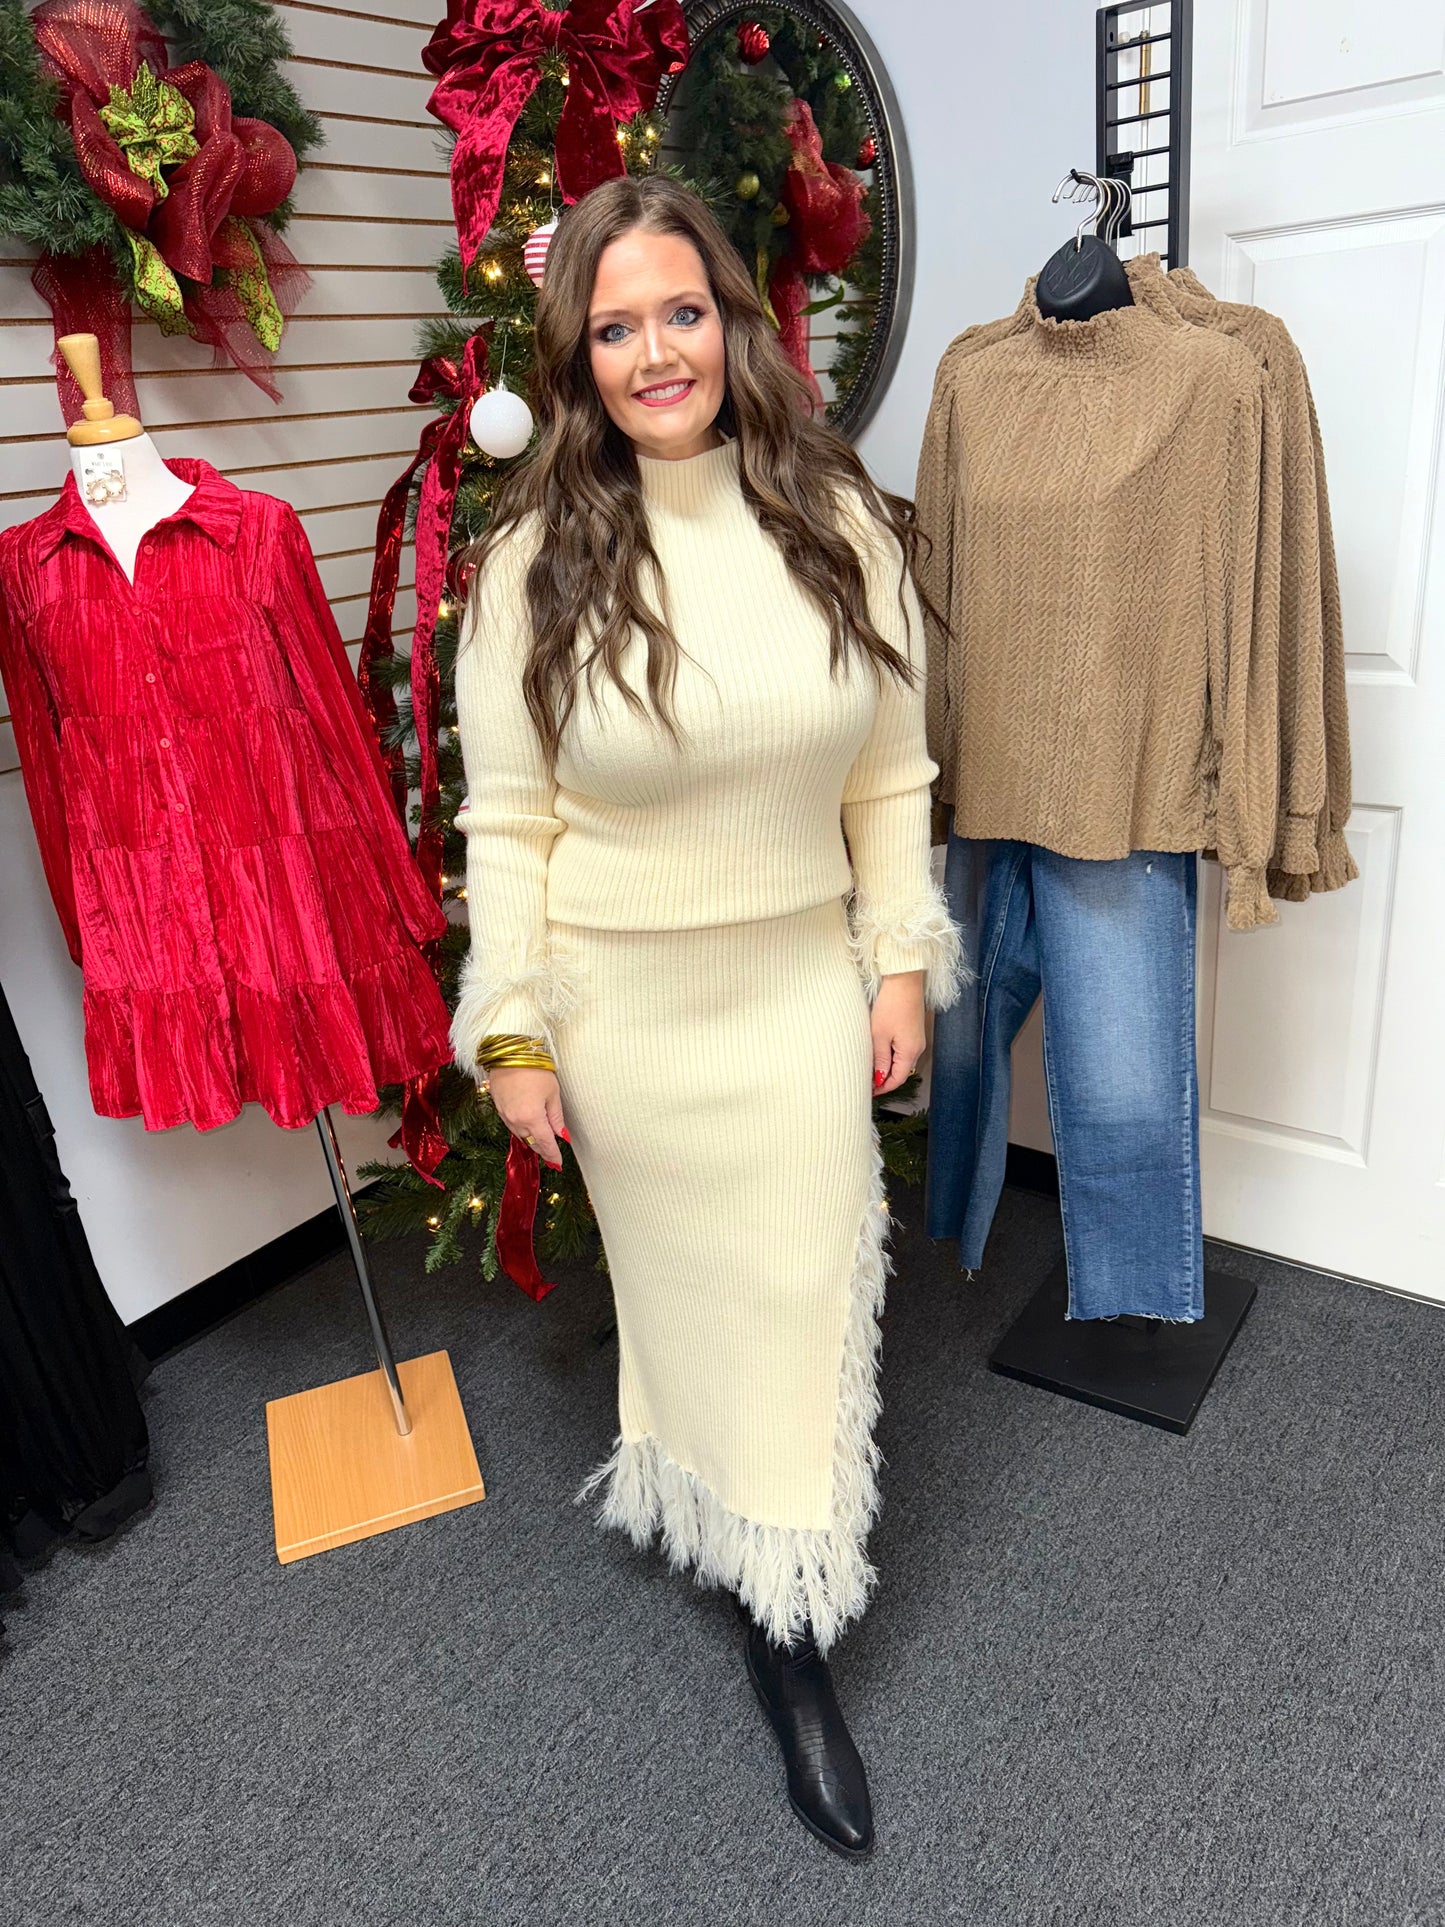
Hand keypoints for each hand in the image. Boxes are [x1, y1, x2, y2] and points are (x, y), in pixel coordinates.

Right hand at [486, 1066, 566, 1168]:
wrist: (508, 1054)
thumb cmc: (534, 1069)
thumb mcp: (552, 1093)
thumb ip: (556, 1117)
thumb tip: (562, 1135)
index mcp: (532, 1118)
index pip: (545, 1143)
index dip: (553, 1155)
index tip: (558, 1163)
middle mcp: (516, 1121)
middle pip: (531, 1143)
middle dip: (542, 1150)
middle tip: (552, 1158)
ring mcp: (505, 1116)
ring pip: (520, 1136)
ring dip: (531, 1142)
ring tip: (541, 1145)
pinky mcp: (499, 1109)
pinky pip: (512, 1126)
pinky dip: (522, 1131)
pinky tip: (528, 1130)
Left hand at [871, 970, 925, 1096]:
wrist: (904, 980)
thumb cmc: (892, 1005)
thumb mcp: (880, 1035)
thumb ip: (880, 1059)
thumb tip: (879, 1078)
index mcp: (910, 1052)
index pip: (897, 1079)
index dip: (883, 1088)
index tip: (869, 1092)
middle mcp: (917, 1048)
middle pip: (900, 1072)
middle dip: (884, 1079)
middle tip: (866, 1081)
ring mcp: (917, 1039)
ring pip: (901, 1061)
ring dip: (887, 1066)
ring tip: (871, 1067)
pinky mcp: (913, 1031)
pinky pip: (903, 1050)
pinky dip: (891, 1055)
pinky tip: (880, 1051)